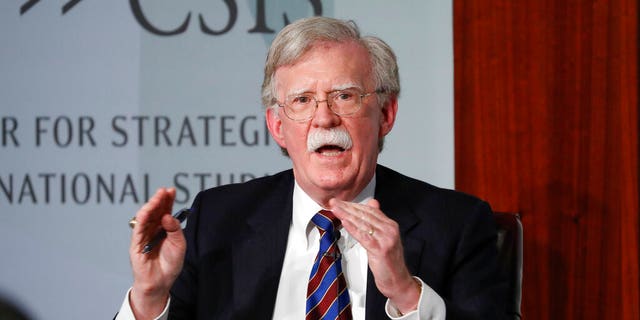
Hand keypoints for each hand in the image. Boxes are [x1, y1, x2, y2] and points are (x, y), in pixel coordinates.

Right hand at [129, 188, 185, 318]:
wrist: (161, 281)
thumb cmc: (170, 264)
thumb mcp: (179, 244)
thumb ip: (175, 230)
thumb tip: (167, 216)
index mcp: (164, 228)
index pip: (165, 210)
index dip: (167, 200)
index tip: (171, 191)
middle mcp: (153, 229)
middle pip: (155, 211)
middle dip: (160, 200)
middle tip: (165, 191)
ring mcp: (144, 235)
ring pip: (146, 217)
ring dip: (151, 206)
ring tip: (158, 197)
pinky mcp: (136, 243)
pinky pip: (138, 229)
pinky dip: (141, 218)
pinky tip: (146, 211)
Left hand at [330, 198, 419, 313]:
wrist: (398, 281)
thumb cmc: (389, 262)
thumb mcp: (384, 237)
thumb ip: (378, 221)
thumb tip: (372, 203)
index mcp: (390, 225)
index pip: (370, 210)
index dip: (353, 205)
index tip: (341, 202)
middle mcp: (389, 230)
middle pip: (365, 215)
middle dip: (347, 208)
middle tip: (334, 202)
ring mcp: (386, 239)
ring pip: (363, 223)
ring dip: (346, 215)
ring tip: (335, 209)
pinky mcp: (380, 249)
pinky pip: (363, 236)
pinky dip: (352, 228)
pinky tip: (344, 222)